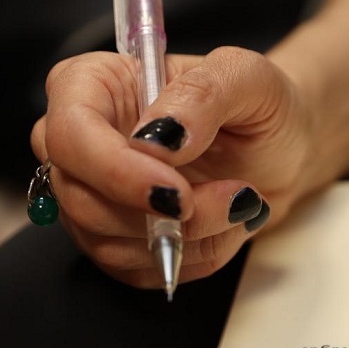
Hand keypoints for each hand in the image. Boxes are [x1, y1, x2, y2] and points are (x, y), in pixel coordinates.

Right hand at [31, 47, 317, 286]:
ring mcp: (92, 195)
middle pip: (80, 199)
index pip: (69, 134)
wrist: (279, 152)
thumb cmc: (257, 105)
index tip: (177, 192)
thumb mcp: (247, 77)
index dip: (116, 172)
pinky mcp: (116, 239)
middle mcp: (80, 141)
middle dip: (160, 215)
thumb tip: (156, 140)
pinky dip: (191, 259)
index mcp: (93, 84)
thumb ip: (202, 94)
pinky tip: (226, 228)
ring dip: (186, 239)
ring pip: (107, 243)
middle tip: (234, 198)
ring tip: (240, 205)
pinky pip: (137, 271)